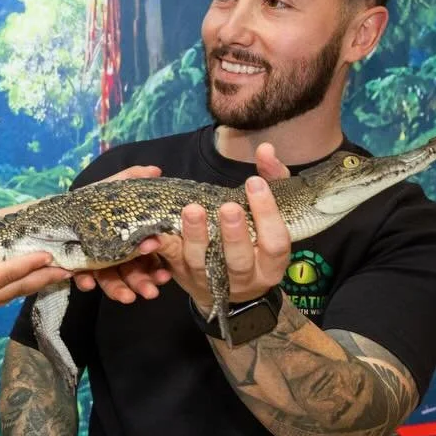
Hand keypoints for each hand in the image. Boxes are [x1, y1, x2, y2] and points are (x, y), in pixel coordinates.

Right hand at [0, 243, 68, 367]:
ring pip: (13, 293)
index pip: (1, 276)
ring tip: (55, 275)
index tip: (47, 257)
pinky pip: (3, 297)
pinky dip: (19, 287)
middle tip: (70, 269)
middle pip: (17, 287)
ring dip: (35, 283)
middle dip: (43, 277)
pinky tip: (24, 285)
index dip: (24, 265)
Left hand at [72, 164, 173, 303]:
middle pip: (132, 271)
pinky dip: (85, 281)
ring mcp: (96, 261)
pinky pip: (82, 277)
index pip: (147, 256)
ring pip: (111, 279)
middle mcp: (115, 252)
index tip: (166, 274)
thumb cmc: (88, 201)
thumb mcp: (109, 188)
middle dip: (143, 283)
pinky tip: (88, 283)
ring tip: (127, 298)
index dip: (157, 266)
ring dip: (119, 289)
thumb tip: (155, 170)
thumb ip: (130, 179)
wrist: (49, 211)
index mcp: (127, 237)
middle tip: (151, 292)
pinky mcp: (76, 267)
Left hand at [158, 143, 291, 310]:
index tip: (254, 183)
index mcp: (271, 262)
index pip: (275, 242)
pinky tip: (159, 229)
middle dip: (233, 233)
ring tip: (192, 210)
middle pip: (239, 259)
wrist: (234, 286)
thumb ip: (272, 180)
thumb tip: (264, 149)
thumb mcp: (268, 211)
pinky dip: (165, 246)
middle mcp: (246, 277)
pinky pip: (173, 263)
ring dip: (196, 236)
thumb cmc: (256, 238)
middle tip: (227, 206)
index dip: (267, 214)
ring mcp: (213, 281)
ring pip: (204, 263)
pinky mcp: (186, 277)